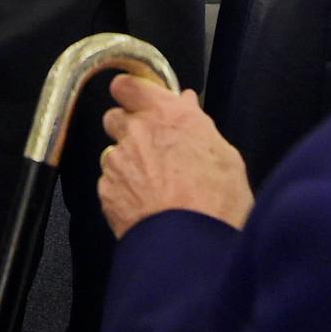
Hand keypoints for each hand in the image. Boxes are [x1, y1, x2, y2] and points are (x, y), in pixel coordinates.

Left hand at [97, 75, 253, 237]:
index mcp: (166, 115)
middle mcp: (136, 132)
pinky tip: (144, 205)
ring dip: (127, 162)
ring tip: (153, 185)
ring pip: (112, 152)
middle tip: (150, 145)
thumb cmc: (216, 201)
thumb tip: (186, 106)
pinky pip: (109, 183)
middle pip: (114, 116)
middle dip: (128, 127)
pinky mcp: (106, 191)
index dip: (131, 92)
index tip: (141, 100)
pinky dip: (123, 190)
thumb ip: (198, 125)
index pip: (128, 85)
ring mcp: (117, 162)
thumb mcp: (224, 155)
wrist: (189, 246)